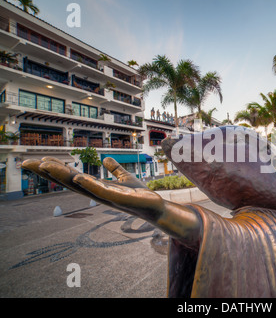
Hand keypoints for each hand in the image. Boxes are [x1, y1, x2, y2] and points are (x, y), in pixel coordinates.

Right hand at [22, 157, 199, 243]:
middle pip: (69, 182)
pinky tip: (80, 177)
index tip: (37, 160)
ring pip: (81, 186)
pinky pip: (102, 192)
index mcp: (96, 188)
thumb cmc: (139, 195)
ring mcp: (106, 197)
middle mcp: (97, 194)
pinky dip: (91, 185)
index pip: (71, 177)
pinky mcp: (120, 199)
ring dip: (64, 176)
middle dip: (49, 172)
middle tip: (28, 162)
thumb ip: (115, 170)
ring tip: (46, 165)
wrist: (156, 207)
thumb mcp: (125, 178)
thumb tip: (105, 159)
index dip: (54, 170)